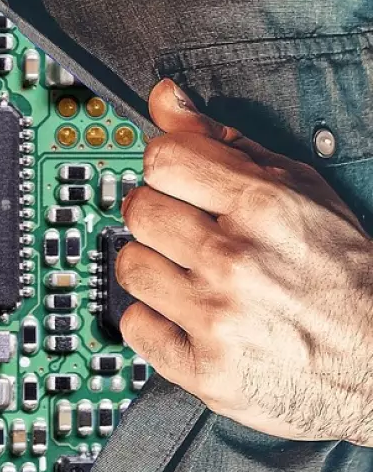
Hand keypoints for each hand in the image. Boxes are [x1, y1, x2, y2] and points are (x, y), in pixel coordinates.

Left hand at [117, 79, 372, 444]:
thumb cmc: (342, 275)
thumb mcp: (299, 192)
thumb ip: (224, 144)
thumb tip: (165, 102)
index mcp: (263, 209)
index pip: (163, 159)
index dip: (166, 166)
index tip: (177, 180)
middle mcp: (235, 262)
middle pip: (139, 210)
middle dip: (158, 215)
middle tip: (187, 231)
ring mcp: (215, 319)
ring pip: (129, 265)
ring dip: (153, 266)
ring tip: (190, 274)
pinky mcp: (202, 370)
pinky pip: (133, 325)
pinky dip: (153, 318)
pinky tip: (186, 315)